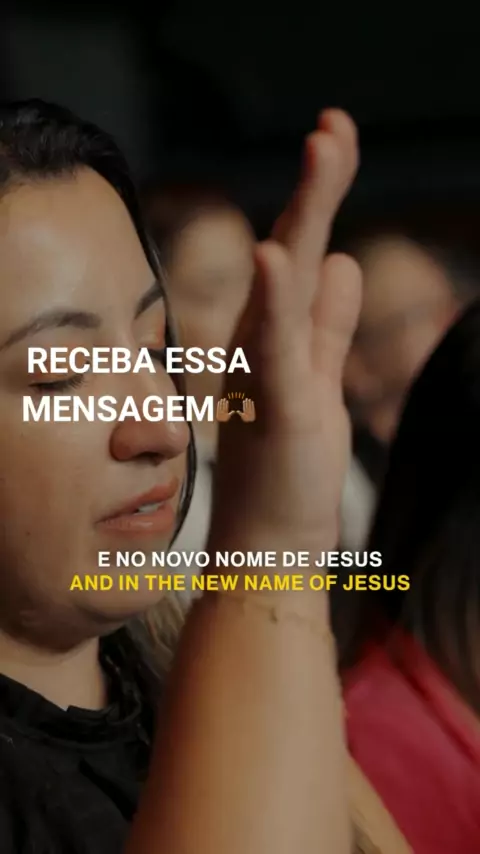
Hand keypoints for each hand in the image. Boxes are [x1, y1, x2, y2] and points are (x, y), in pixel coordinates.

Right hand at [209, 110, 361, 555]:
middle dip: (318, 183)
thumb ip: (328, 327)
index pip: (305, 254)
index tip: (335, 140)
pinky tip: (280, 258)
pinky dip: (277, 303)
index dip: (320, 196)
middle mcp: (264, 345)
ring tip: (324, 148)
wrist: (265, 547)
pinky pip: (275, 350)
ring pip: (285, 284)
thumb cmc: (289, 470)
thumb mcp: (318, 385)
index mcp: (280, 337)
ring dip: (304, 215)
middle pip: (295, 250)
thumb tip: (346, 264)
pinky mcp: (273, 410)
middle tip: (335, 122)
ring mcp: (263, 374)